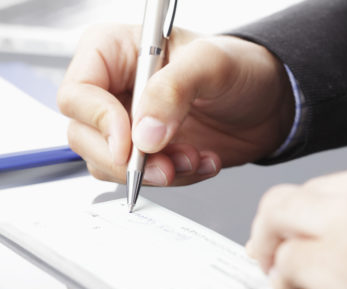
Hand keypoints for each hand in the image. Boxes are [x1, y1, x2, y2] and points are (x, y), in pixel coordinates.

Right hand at [57, 24, 293, 185]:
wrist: (269, 102)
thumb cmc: (241, 68)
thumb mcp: (211, 65)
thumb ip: (173, 91)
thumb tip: (142, 135)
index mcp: (113, 53)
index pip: (77, 93)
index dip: (97, 122)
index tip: (129, 145)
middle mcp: (112, 90)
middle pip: (84, 135)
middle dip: (126, 160)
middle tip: (165, 165)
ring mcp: (126, 124)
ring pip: (108, 163)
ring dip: (151, 172)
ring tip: (193, 158)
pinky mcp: (143, 151)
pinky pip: (138, 178)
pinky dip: (170, 178)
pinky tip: (199, 162)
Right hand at [246, 151, 346, 288]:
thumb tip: (291, 274)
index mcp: (346, 264)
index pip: (282, 260)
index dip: (277, 274)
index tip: (281, 280)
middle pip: (277, 210)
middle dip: (266, 235)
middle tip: (269, 251)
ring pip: (306, 189)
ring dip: (300, 213)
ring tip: (311, 235)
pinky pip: (345, 177)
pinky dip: (338, 197)